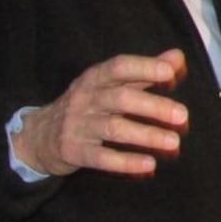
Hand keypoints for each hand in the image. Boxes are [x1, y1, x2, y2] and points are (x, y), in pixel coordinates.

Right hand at [11, 49, 188, 176]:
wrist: (38, 136)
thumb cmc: (87, 106)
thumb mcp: (109, 85)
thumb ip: (144, 73)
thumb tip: (178, 57)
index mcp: (95, 78)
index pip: (119, 67)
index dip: (144, 67)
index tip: (169, 72)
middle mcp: (85, 98)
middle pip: (121, 99)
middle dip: (153, 106)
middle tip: (183, 115)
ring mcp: (77, 125)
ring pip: (114, 128)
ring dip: (146, 135)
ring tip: (173, 143)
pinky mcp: (73, 151)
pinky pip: (101, 157)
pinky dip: (125, 162)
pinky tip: (149, 164)